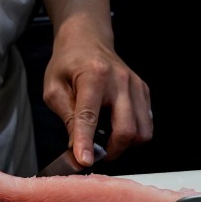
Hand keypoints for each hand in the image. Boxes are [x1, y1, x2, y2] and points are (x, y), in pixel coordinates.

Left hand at [33, 0, 152, 165]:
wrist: (88, 39)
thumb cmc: (67, 64)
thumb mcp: (54, 89)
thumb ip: (67, 118)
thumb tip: (78, 149)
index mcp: (93, 76)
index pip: (90, 116)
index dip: (86, 142)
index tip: (84, 162)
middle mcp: (120, 80)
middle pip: (126, 129)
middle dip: (112, 150)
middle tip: (96, 154)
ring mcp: (136, 86)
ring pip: (142, 131)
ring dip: (124, 145)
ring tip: (106, 140)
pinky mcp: (144, 91)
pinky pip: (146, 124)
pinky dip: (133, 134)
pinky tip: (115, 128)